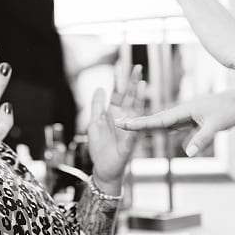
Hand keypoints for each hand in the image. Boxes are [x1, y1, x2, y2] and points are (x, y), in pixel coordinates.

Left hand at [87, 62, 146, 186]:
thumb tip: (99, 88)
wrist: (103, 169)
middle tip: (137, 66)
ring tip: (140, 80)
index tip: (120, 64)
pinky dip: (138, 114)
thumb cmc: (100, 148)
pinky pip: (136, 125)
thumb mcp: (94, 124)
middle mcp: (124, 117)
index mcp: (114, 113)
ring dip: (138, 94)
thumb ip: (96, 107)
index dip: (118, 79)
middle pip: (128, 96)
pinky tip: (139, 107)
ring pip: (135, 107)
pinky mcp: (130, 139)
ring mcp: (129, 127)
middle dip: (132, 81)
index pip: (118, 93)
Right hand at [120, 83, 234, 152]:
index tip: (122, 123)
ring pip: (160, 122)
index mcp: (183, 111)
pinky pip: (170, 125)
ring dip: (144, 124)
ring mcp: (184, 115)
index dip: (139, 124)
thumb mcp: (216, 126)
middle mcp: (180, 111)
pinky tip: (151, 129)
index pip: (156, 120)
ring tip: (127, 127)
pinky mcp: (189, 119)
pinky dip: (158, 127)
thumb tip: (188, 154)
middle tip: (116, 122)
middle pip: (154, 119)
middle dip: (136, 122)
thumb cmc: (229, 111)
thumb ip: (201, 139)